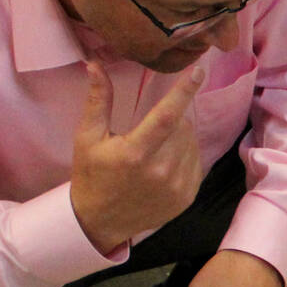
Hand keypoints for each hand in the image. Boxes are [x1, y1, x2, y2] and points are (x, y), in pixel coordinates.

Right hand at [70, 60, 204, 253]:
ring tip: (157, 145)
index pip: (168, 116)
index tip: (199, 71)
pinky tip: (166, 161)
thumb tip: (95, 64)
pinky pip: (196, 162)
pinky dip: (185, 154)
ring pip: (191, 143)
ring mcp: (177, 187)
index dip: (184, 91)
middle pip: (182, 127)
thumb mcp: (88, 137)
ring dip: (180, 136)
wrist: (99, 222)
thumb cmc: (91, 176)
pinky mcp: (187, 198)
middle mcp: (161, 171)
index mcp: (135, 153)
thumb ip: (98, 101)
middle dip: (173, 117)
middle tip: (152, 124)